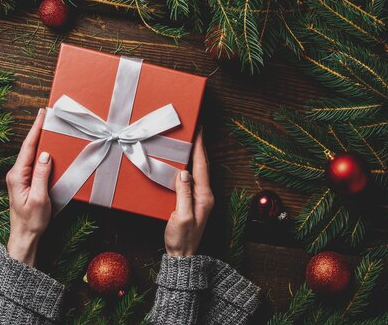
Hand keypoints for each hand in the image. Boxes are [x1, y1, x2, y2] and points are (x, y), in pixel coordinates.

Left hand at [5, 108, 51, 265]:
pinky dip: (41, 153)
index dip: (35, 129)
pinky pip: (33, 164)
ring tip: (49, 127)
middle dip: (38, 130)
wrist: (24, 237)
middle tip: (47, 115)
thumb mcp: (40, 198)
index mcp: (17, 176)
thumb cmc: (32, 221)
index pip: (28, 147)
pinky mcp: (25, 182)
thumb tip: (44, 154)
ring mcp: (19, 178)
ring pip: (31, 155)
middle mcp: (16, 174)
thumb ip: (41, 175)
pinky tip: (48, 149)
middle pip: (29, 148)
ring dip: (40, 141)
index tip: (42, 114)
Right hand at [164, 132, 213, 256]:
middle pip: (203, 167)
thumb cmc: (182, 239)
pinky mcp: (192, 203)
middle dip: (199, 148)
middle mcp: (205, 196)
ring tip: (188, 142)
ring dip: (194, 157)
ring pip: (198, 172)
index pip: (202, 167)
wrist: (182, 257)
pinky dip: (188, 168)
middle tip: (194, 131)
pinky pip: (191, 180)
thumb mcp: (183, 216)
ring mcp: (200, 200)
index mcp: (204, 197)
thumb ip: (184, 194)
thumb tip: (184, 173)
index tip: (198, 131)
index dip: (200, 148)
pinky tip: (182, 164)